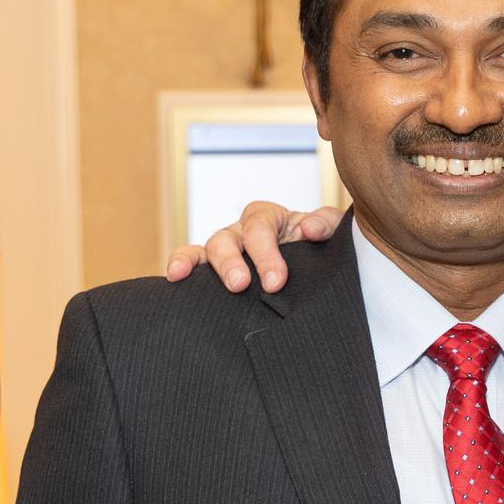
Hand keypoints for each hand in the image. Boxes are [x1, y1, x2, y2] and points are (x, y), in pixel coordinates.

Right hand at [163, 203, 342, 291]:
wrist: (312, 268)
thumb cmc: (317, 245)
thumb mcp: (329, 231)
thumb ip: (325, 224)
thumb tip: (309, 229)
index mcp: (268, 218)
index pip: (260, 227)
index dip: (266, 253)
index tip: (276, 281)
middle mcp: (241, 231)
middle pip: (227, 238)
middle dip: (231, 262)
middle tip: (240, 285)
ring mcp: (225, 250)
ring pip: (205, 249)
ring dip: (198, 264)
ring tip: (187, 278)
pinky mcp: (215, 270)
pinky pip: (190, 262)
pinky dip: (180, 265)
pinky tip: (174, 278)